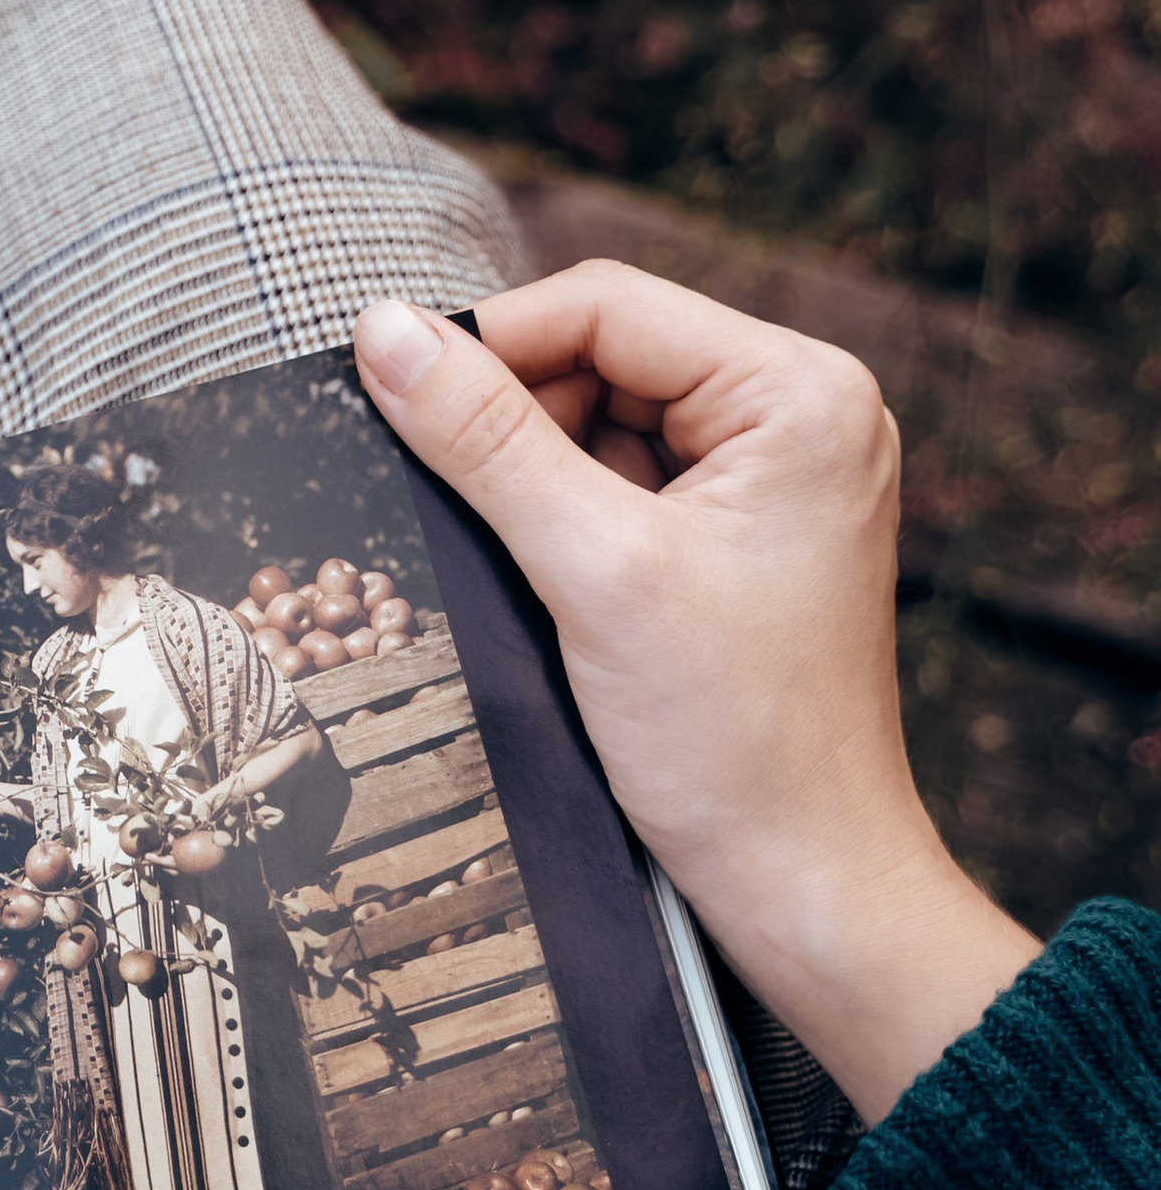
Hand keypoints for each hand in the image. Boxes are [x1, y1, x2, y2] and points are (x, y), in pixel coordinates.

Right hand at [353, 266, 1036, 1119]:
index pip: (607, 306)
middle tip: (460, 504)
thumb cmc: (738, 742)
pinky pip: (624, 485)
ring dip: (537, 477)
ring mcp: (776, 479)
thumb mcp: (591, 569)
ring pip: (603, 422)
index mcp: (801, 394)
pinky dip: (567, 521)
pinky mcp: (742, 537)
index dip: (490, 341)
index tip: (387, 383)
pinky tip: (555, 589)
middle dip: (518, 421)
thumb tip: (385, 332)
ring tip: (532, 569)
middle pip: (604, 356)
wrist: (805, 884)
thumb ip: (484, 440)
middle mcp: (803, 416)